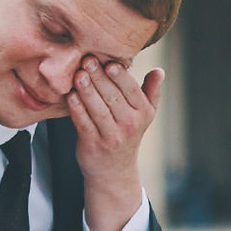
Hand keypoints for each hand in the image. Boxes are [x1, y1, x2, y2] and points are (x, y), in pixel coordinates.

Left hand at [71, 57, 161, 230]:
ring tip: (78, 75)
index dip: (120, 77)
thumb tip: (159, 71)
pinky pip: (83, 123)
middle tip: (87, 60)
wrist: (114, 170)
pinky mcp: (92, 144)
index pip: (132, 91)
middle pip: (113, 97)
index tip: (110, 62)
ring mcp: (110, 136)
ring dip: (87, 91)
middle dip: (99, 77)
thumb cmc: (127, 133)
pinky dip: (76, 109)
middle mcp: (129, 125)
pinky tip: (70, 95)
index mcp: (142, 113)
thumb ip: (151, 91)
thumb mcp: (145, 114)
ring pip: (98, 109)